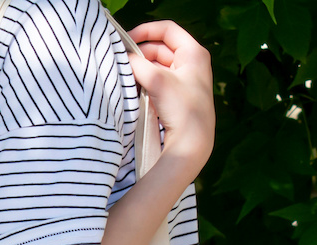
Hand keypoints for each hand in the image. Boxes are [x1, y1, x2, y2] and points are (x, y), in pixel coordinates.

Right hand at [127, 20, 214, 171]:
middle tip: (122, 59)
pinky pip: (158, 80)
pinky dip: (146, 80)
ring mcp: (185, 80)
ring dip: (141, 68)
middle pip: (160, 47)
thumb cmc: (182, 108)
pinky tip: (135, 86)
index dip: (146, 30)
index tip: (127, 40)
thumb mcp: (157, 80)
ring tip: (127, 73)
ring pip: (157, 65)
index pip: (167, 29)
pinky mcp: (177, 95)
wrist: (192, 143)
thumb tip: (123, 58)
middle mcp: (192, 63)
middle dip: (140, 52)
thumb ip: (137, 64)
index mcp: (194, 52)